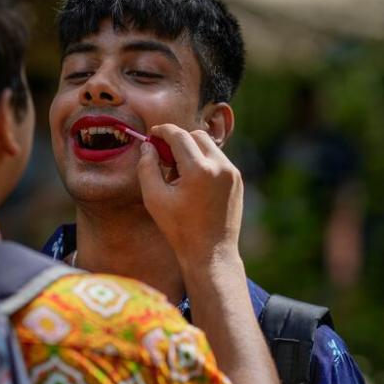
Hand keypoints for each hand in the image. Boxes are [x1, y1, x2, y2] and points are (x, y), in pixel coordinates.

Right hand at [138, 124, 243, 271]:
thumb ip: (147, 167)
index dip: (162, 131)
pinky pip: (218, 160)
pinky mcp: (237, 180)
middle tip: (163, 156)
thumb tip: (147, 146)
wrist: (211, 253)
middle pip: (196, 135)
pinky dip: (203, 162)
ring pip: (208, 146)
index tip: (152, 134)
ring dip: (191, 151)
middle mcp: (220, 166)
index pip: (179, 135)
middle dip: (178, 140)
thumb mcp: (154, 198)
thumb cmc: (179, 229)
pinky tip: (192, 183)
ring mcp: (232, 173)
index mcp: (199, 170)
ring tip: (178, 174)